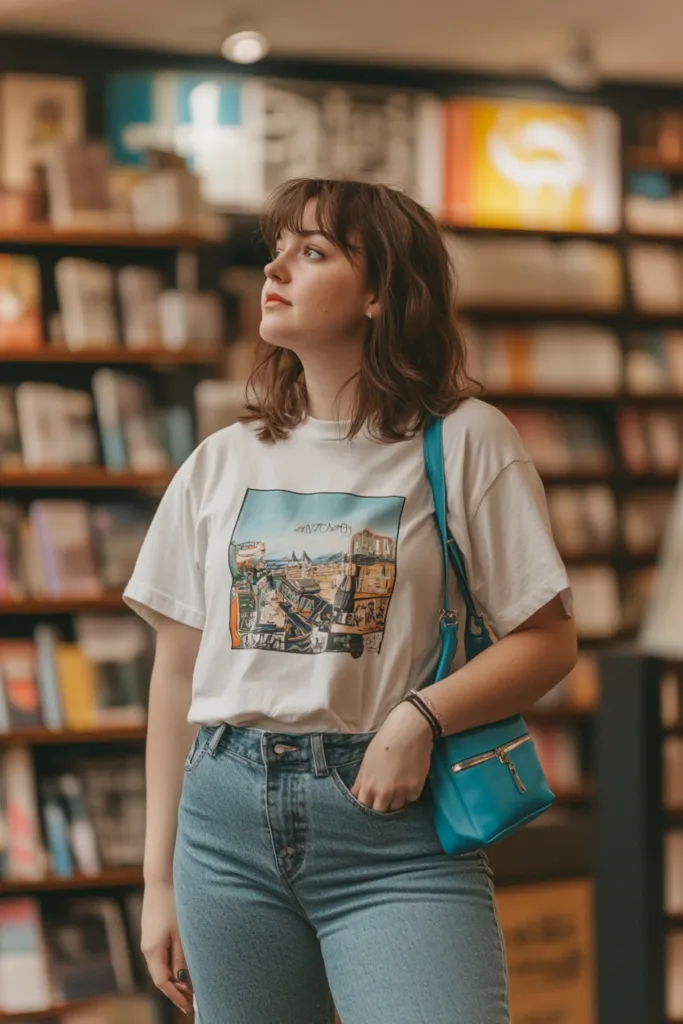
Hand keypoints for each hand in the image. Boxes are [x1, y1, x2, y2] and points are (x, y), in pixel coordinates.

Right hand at [141, 880, 192, 1013]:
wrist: (161, 878)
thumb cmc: (173, 903)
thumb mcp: (181, 933)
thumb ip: (181, 958)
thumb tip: (183, 981)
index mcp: (153, 951)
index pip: (162, 982)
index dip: (175, 996)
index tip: (188, 1006)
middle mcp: (147, 948)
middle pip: (160, 977)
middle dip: (175, 990)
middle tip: (192, 1000)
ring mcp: (148, 940)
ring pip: (160, 967)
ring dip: (173, 978)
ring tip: (190, 986)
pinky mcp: (152, 932)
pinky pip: (160, 956)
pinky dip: (170, 965)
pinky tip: (182, 965)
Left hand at [351, 700, 433, 812]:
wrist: (408, 731)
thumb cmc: (384, 742)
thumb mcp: (366, 761)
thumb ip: (360, 781)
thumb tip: (355, 795)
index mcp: (368, 786)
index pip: (365, 807)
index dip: (368, 803)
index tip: (371, 799)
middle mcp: (384, 793)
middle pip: (381, 811)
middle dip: (381, 804)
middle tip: (385, 794)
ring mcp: (400, 792)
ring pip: (397, 806)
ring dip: (396, 799)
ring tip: (397, 784)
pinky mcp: (415, 789)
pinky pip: (411, 798)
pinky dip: (409, 793)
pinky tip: (408, 779)